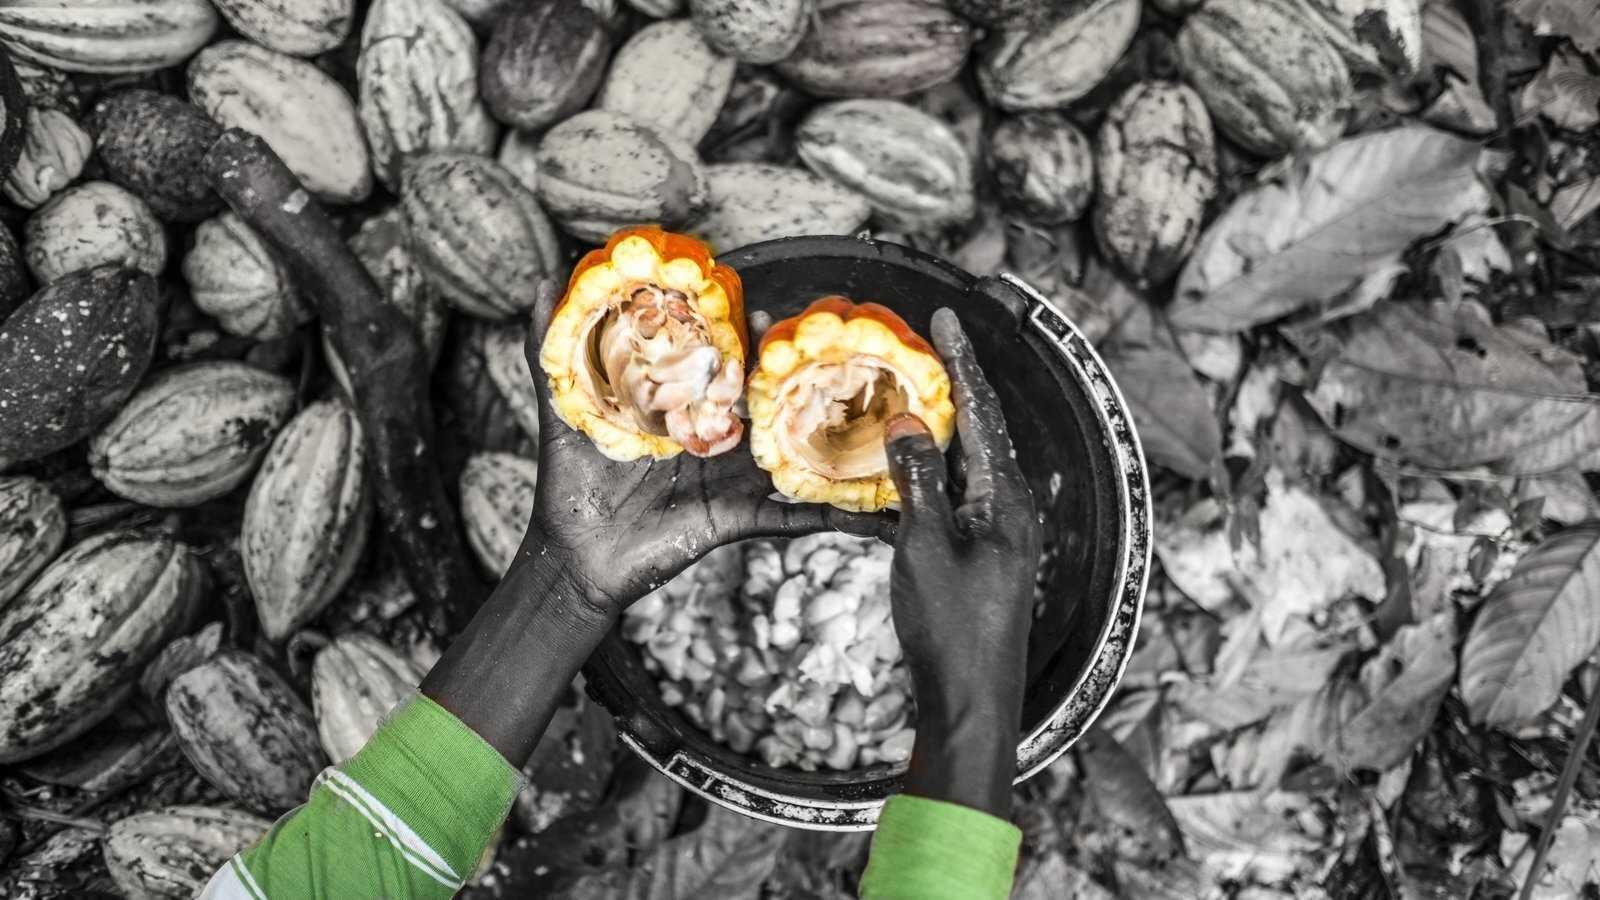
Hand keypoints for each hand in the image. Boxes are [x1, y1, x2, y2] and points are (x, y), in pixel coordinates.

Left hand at [519, 282, 889, 620]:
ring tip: (870, 413)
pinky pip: (795, 520)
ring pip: (791, 452)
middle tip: (822, 349)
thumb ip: (549, 351)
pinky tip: (874, 511)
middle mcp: (717, 440)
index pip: (720, 366)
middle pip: (765, 403)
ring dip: (829, 437)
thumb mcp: (563, 411)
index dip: (741, 338)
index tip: (758, 307)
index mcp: (683, 410)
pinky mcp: (741, 519)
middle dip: (794, 378)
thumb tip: (540, 284)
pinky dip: (835, 518)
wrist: (576, 555)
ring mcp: (735, 479)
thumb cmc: (573, 483)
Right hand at [883, 308, 1040, 818]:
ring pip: (968, 462)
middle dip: (954, 384)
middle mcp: (1010, 508)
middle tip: (927, 343)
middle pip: (981, 430)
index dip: (962, 363)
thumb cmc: (951, 628)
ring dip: (941, 426)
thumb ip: (916, 481)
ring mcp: (1000, 531)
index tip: (945, 318)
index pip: (982, 413)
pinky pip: (959, 493)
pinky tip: (906, 465)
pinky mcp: (984, 553)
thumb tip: (907, 420)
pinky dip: (933, 469)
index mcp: (1004, 498)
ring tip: (911, 391)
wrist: (972, 700)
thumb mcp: (924, 548)